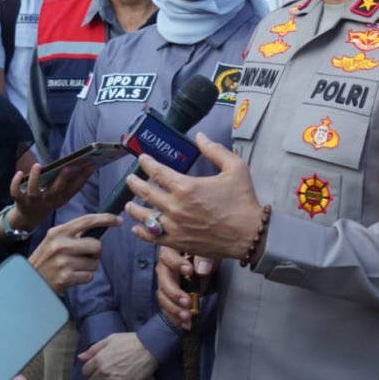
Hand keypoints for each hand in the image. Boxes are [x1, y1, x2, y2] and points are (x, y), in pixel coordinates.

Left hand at [9, 162, 94, 230]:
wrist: (30, 217)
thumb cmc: (49, 200)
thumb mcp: (63, 195)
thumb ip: (72, 182)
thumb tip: (88, 165)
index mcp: (62, 198)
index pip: (75, 188)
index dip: (84, 178)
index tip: (91, 165)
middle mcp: (49, 200)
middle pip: (56, 190)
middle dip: (62, 180)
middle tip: (67, 168)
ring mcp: (34, 201)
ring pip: (34, 190)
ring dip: (35, 178)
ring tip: (38, 166)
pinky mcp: (20, 200)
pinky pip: (16, 193)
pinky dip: (15, 183)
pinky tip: (19, 173)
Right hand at [27, 213, 118, 292]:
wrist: (27, 281)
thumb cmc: (45, 260)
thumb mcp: (53, 240)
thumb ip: (73, 234)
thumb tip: (100, 226)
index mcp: (58, 232)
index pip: (87, 220)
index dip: (106, 219)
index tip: (118, 219)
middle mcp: (61, 244)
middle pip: (97, 245)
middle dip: (95, 252)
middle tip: (82, 256)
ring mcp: (63, 262)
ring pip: (94, 262)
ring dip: (88, 266)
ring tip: (72, 268)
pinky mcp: (66, 277)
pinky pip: (89, 276)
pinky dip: (84, 278)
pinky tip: (71, 277)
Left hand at [78, 332, 157, 379]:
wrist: (150, 346)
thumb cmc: (131, 341)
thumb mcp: (111, 339)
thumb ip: (94, 348)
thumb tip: (80, 357)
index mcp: (99, 358)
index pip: (85, 371)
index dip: (91, 371)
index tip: (98, 370)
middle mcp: (103, 371)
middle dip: (98, 379)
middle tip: (106, 376)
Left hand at [124, 133, 262, 258]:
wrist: (249, 234)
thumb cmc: (243, 201)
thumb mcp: (235, 168)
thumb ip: (215, 150)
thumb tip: (200, 137)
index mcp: (187, 187)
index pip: (158, 172)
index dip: (147, 163)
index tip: (142, 159)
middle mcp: (176, 207)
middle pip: (146, 193)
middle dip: (135, 184)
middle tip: (130, 179)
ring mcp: (175, 226)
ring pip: (144, 216)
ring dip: (134, 208)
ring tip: (129, 203)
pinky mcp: (178, 242)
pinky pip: (152, 237)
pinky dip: (142, 232)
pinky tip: (137, 227)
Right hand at [155, 247, 215, 331]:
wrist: (207, 262)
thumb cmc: (205, 252)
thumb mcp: (209, 250)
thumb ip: (206, 257)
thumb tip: (201, 269)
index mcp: (171, 250)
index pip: (168, 256)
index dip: (176, 264)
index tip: (190, 270)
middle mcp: (164, 266)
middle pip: (163, 280)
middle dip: (175, 293)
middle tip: (188, 302)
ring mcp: (165, 282)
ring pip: (163, 297)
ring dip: (174, 309)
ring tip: (187, 317)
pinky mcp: (169, 296)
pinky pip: (167, 308)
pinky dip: (176, 318)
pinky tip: (186, 325)